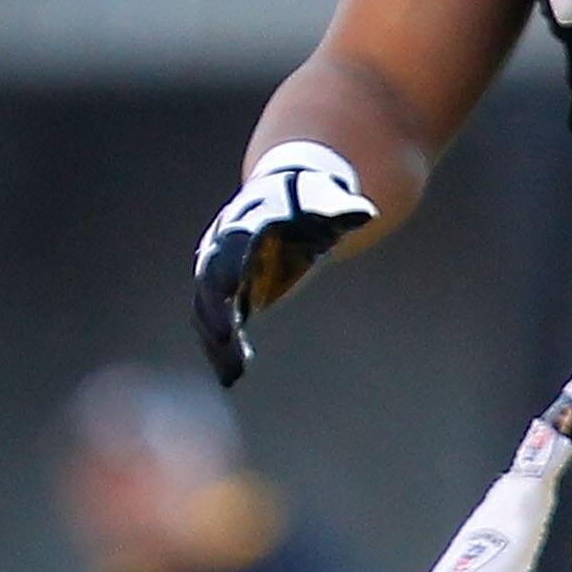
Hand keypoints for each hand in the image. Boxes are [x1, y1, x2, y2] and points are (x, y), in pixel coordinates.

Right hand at [192, 144, 375, 386]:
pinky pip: (214, 322)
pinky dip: (219, 348)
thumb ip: (342, 210)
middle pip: (211, 281)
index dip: (231, 267)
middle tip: (226, 341)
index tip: (235, 292)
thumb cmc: (310, 200)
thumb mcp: (327, 202)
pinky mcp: (226, 292)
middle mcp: (224, 246)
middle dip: (215, 311)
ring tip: (231, 374)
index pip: (233, 246)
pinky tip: (230, 376)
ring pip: (206, 308)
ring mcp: (219, 270)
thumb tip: (365, 212)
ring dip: (215, 340)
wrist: (285, 195)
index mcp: (248, 222)